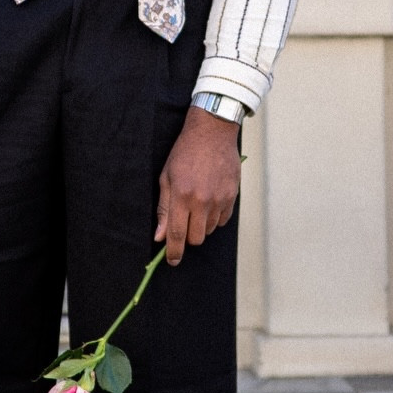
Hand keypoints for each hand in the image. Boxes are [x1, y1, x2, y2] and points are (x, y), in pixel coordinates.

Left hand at [155, 106, 240, 265]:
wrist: (212, 132)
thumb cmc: (185, 153)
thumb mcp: (166, 177)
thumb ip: (164, 209)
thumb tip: (160, 236)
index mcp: (182, 196)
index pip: (177, 234)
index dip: (173, 252)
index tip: (172, 260)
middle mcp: (202, 201)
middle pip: (196, 238)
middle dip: (188, 237)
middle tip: (183, 223)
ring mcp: (219, 199)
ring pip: (210, 230)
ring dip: (201, 225)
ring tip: (197, 206)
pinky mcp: (232, 196)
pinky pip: (223, 220)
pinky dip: (215, 218)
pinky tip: (209, 202)